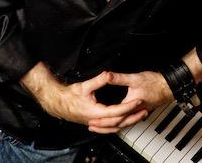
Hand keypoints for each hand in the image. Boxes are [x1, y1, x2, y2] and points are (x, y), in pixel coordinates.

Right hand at [21, 63, 148, 133]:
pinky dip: (118, 125)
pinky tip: (124, 121)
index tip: (138, 101)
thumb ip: (99, 80)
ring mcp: (94, 122)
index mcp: (95, 112)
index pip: (116, 111)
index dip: (128, 106)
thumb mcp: (85, 86)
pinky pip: (109, 127)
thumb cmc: (69, 95)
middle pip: (118, 122)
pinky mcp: (93, 122)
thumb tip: (108, 74)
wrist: (57, 102)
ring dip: (127, 122)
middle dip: (132, 116)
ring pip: (114, 127)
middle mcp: (95, 120)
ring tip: (139, 116)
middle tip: (144, 110)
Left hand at [87, 71, 173, 132]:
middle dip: (103, 126)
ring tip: (100, 125)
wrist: (168, 86)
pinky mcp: (140, 111)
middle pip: (117, 124)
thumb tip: (107, 75)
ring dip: (110, 125)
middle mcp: (135, 113)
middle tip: (92, 125)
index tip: (92, 120)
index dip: (102, 119)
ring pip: (122, 124)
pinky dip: (119, 121)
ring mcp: (138, 113)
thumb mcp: (135, 78)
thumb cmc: (154, 83)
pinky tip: (116, 119)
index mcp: (131, 106)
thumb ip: (120, 78)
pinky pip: (127, 120)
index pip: (114, 117)